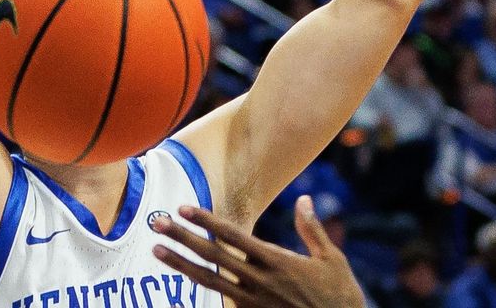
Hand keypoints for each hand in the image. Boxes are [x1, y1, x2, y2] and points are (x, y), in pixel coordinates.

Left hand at [152, 196, 365, 307]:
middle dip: (182, 237)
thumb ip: (312, 229)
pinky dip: (199, 291)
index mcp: (276, 261)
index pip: (233, 236)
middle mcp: (259, 281)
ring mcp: (252, 303)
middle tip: (156, 222)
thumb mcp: (332, 260)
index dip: (206, 220)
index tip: (183, 207)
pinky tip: (179, 281)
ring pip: (208, 280)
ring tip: (155, 250)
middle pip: (212, 255)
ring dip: (179, 264)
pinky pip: (219, 302)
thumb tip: (304, 199)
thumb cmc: (340, 297)